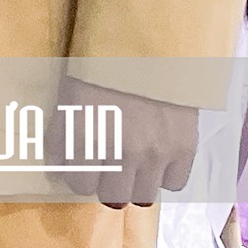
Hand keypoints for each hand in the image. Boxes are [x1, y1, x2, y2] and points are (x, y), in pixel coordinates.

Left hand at [57, 76, 203, 206]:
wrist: (147, 49)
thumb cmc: (98, 70)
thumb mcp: (68, 100)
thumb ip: (64, 136)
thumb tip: (63, 164)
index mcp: (84, 138)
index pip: (79, 184)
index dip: (80, 176)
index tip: (83, 167)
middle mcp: (119, 153)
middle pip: (112, 197)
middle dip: (107, 185)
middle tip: (109, 170)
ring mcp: (155, 155)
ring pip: (143, 197)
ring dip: (135, 185)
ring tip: (133, 169)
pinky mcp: (184, 150)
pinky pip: (173, 184)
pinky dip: (164, 176)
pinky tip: (158, 160)